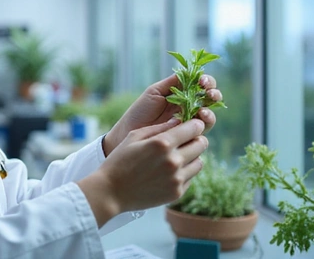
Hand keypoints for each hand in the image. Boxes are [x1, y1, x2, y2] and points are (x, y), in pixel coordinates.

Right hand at [78, 118, 207, 225]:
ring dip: (192, 157)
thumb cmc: (120, 160)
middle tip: (186, 140)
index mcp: (163, 143)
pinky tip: (170, 172)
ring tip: (178, 156)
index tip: (191, 125)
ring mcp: (176, 179)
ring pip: (200, 162)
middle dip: (196, 139)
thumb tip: (179, 120)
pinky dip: (185, 173)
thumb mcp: (134, 136)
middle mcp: (173, 161)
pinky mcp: (177, 193)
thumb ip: (159, 127)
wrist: (111, 192)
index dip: (194, 124)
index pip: (194, 128)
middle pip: (202, 144)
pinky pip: (191, 178)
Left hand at [103, 74, 220, 155]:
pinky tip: (199, 119)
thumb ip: (172, 83)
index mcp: (182, 94)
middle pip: (210, 99)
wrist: (130, 133)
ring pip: (209, 115)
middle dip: (213, 94)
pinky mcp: (188, 137)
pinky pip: (202, 130)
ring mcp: (189, 122)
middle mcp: (189, 107)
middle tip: (208, 93)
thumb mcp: (154, 92)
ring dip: (210, 110)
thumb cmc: (140, 111)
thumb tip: (190, 71)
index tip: (201, 80)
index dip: (206, 81)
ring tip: (203, 111)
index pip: (201, 85)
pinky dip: (205, 123)